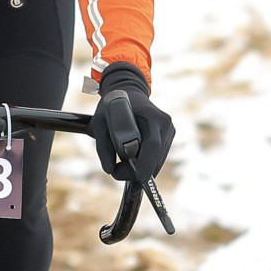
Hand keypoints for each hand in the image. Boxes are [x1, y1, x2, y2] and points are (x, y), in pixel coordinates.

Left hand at [91, 63, 174, 182]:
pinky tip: (132, 156)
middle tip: (115, 171)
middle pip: (155, 158)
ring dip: (140, 168)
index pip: (152, 144)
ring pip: (157, 162)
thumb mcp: (100, 122)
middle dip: (136, 171)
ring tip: (121, 158)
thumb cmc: (113, 106)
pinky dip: (144, 163)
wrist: (129, 92)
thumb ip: (103, 145)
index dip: (147, 162)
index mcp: (151, 116)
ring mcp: (169, 132)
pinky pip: (157, 158)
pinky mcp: (168, 138)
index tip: (141, 178)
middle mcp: (165, 124)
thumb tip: (110, 169)